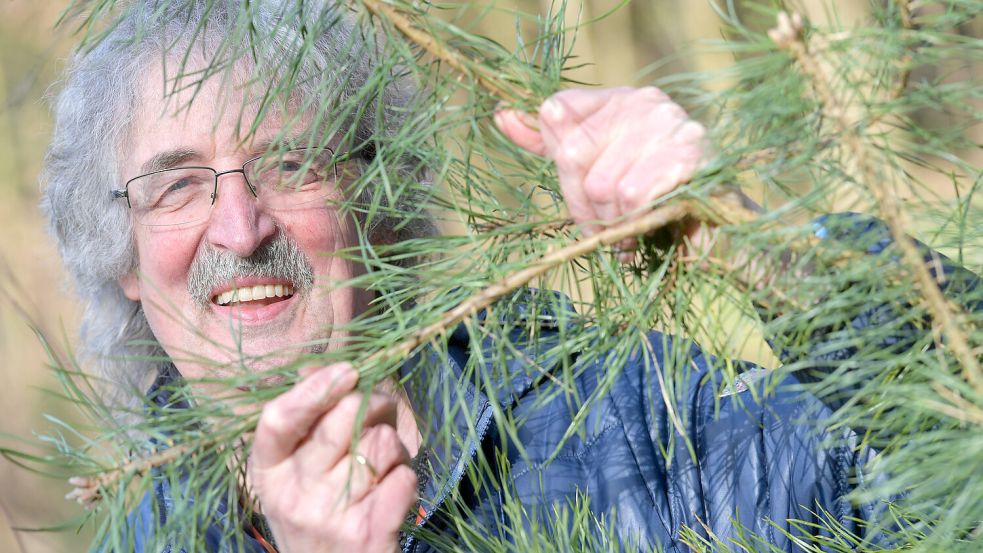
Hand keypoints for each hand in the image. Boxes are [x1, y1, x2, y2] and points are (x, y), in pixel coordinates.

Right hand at [249, 363, 417, 552]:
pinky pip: (404, 476)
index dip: (313, 389)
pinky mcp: (368, 534)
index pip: (278, 420)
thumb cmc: (318, 512)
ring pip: (381, 443)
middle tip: (378, 418)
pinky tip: (392, 492)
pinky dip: (407, 476)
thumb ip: (306, 422)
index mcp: (269, 472)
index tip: (346, 370)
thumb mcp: (296, 472)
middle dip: (373, 406)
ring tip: (382, 468)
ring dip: (394, 448)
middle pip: (343, 420)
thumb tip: (319, 367)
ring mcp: (330, 516)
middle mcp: (293, 494)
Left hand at [495, 86, 706, 258]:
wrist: (724, 228)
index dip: (558, 162)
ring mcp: (670, 124)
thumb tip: (501, 116)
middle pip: (572, 154)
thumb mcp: (599, 166)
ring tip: (627, 236)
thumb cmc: (655, 198)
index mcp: (619, 99)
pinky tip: (645, 231)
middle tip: (600, 232)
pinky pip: (634, 195)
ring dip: (611, 223)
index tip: (579, 199)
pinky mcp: (691, 155)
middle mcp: (643, 102)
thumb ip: (553, 143)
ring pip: (603, 184)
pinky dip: (634, 223)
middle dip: (582, 206)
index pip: (557, 111)